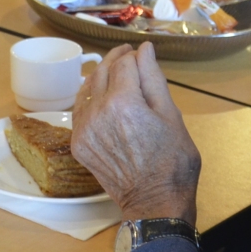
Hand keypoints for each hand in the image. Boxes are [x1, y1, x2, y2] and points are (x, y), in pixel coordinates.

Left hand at [71, 44, 199, 223]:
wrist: (154, 201)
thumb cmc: (172, 160)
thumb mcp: (171, 115)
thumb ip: (154, 78)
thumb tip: (145, 50)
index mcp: (123, 102)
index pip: (124, 63)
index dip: (134, 55)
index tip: (142, 53)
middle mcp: (98, 111)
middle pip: (102, 71)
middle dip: (116, 59)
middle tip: (128, 55)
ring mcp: (83, 129)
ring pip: (87, 88)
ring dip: (100, 76)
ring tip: (115, 73)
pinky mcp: (78, 143)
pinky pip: (79, 110)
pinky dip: (90, 97)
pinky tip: (101, 97)